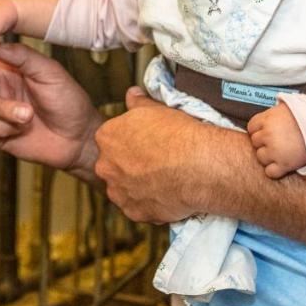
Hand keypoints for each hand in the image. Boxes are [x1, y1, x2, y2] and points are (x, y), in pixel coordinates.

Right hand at [0, 41, 103, 177]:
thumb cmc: (68, 101)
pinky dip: (4, 127)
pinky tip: (21, 129)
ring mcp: (0, 110)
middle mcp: (4, 87)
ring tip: (28, 115)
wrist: (77, 137)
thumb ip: (23, 56)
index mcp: (14, 68)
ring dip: (4, 109)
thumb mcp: (49, 71)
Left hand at [92, 87, 209, 222]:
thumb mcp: (156, 109)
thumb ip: (138, 103)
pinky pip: (138, 208)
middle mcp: (106, 165)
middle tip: (155, 164)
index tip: (146, 145)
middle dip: (130, 165)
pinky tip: (167, 195)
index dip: (130, 142)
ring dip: (138, 186)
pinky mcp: (133, 212)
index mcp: (107, 137)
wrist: (199, 167)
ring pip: (124, 188)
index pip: (111, 139)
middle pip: (114, 165)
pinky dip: (150, 204)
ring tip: (163, 181)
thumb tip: (132, 94)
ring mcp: (118, 191)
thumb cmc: (179, 135)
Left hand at [246, 102, 305, 178]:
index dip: (260, 130)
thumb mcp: (288, 108)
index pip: (251, 127)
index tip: (268, 132)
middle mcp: (268, 135)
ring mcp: (275, 151)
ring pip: (261, 158)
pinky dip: (275, 170)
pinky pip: (270, 172)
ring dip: (269, 156)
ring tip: (283, 151)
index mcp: (267, 119)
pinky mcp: (284, 165)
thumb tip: (267, 117)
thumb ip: (273, 114)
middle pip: (255, 143)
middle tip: (279, 141)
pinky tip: (283, 164)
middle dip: (265, 142)